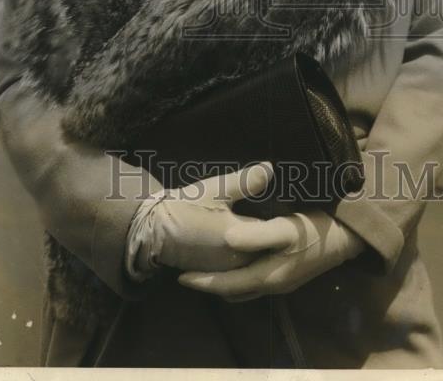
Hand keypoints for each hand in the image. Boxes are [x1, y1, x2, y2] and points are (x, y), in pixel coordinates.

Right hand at [134, 161, 276, 273]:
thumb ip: (245, 181)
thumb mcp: (216, 189)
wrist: (155, 229)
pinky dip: (243, 256)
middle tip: (281, 221)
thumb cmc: (187, 206)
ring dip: (258, 249)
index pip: (269, 231)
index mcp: (240, 238)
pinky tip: (245, 244)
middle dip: (271, 238)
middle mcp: (236, 260)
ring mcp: (226, 271)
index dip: (277, 220)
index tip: (287, 209)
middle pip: (264, 250)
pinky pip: (239, 267)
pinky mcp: (215, 274)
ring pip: (251, 260)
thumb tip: (270, 168)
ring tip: (265, 233)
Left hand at [177, 208, 365, 300]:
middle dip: (211, 285)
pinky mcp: (288, 274)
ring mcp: (282, 282)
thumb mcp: (285, 228)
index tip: (181, 276)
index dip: (204, 283)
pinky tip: (236, 262)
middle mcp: (272, 285)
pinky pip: (254, 282)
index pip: (227, 286)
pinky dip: (239, 277)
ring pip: (244, 289)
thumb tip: (226, 238)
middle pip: (233, 291)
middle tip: (188, 274)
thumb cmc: (314, 231)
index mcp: (268, 277)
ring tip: (207, 269)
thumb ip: (255, 234)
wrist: (347, 237)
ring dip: (225, 282)